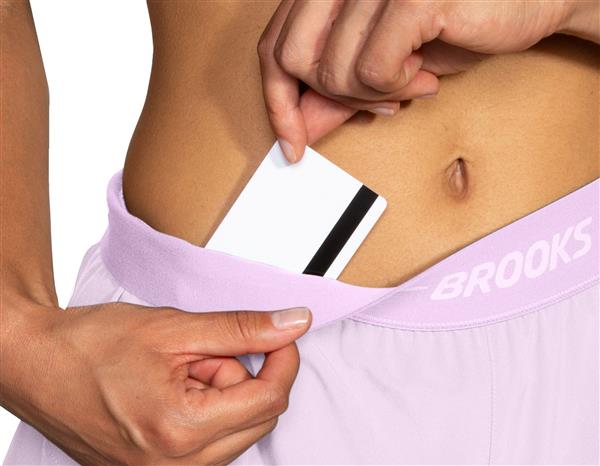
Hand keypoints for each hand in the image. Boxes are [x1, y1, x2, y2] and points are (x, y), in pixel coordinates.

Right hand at [11, 302, 310, 464]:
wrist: (36, 364)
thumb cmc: (92, 344)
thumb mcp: (174, 327)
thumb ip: (242, 328)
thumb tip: (294, 323)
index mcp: (181, 430)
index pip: (269, 399)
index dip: (284, 359)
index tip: (279, 333)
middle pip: (257, 418)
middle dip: (244, 375)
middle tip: (205, 350)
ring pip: (236, 432)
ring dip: (223, 394)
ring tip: (180, 369)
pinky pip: (211, 444)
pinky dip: (207, 411)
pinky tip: (175, 389)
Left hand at [258, 0, 573, 162]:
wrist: (529, 0)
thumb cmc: (455, 23)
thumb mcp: (381, 65)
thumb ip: (335, 90)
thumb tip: (298, 126)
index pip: (274, 44)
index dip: (277, 100)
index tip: (291, 141)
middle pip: (292, 58)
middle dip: (330, 96)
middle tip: (374, 100)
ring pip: (332, 71)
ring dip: (373, 95)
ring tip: (410, 80)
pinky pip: (371, 71)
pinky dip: (397, 87)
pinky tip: (423, 73)